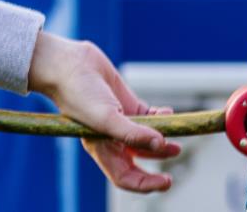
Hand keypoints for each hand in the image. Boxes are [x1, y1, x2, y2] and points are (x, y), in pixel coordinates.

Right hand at [27, 32, 180, 192]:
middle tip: (176, 156)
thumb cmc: (78, 93)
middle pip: (138, 162)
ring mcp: (120, 121)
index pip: (125, 176)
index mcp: (101, 148)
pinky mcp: (126, 104)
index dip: (146, 183)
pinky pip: (148, 117)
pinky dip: (160, 117)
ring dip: (163, 141)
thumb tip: (161, 144)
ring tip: (177, 141)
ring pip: (146, 139)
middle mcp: (110, 139)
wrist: (69, 63)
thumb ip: (133, 134)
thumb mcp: (106, 117)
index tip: (166, 179)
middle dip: (158, 162)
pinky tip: (167, 112)